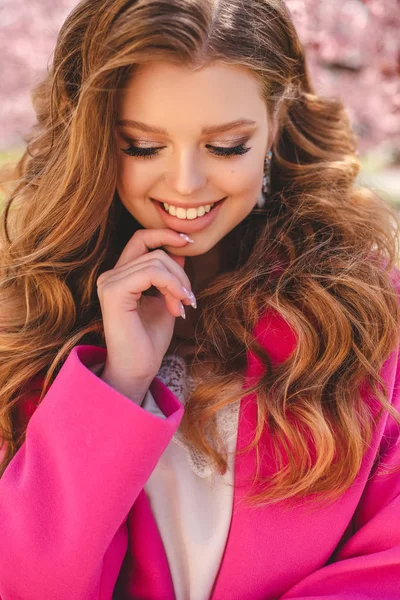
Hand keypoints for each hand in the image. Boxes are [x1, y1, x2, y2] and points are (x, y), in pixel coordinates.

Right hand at [96, 228, 195, 403]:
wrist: (137, 370)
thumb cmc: (149, 341)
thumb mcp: (166, 301)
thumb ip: (169, 277)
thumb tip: (180, 252)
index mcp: (120, 276)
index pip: (141, 239)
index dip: (165, 234)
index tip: (189, 243)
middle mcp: (110, 275)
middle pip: (155, 251)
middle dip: (180, 272)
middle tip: (189, 299)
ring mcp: (109, 282)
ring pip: (156, 261)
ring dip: (178, 283)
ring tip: (183, 306)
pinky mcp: (114, 292)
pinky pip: (151, 272)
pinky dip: (171, 286)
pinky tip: (177, 306)